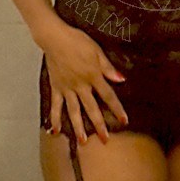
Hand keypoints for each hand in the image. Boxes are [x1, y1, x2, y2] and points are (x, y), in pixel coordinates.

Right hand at [43, 24, 128, 144]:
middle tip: (105, 140)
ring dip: (78, 127)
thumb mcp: (96, 50)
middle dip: (99, 125)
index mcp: (92, 75)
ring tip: (83, 142)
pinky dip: (55, 118)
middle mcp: (80, 85)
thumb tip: (121, 79)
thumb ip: (107, 67)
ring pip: (74, 111)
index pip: (108, 95)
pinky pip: (55, 105)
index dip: (117, 108)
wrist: (55, 38)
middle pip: (91, 108)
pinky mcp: (56, 87)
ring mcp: (67, 88)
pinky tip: (56, 131)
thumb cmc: (77, 41)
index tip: (124, 120)